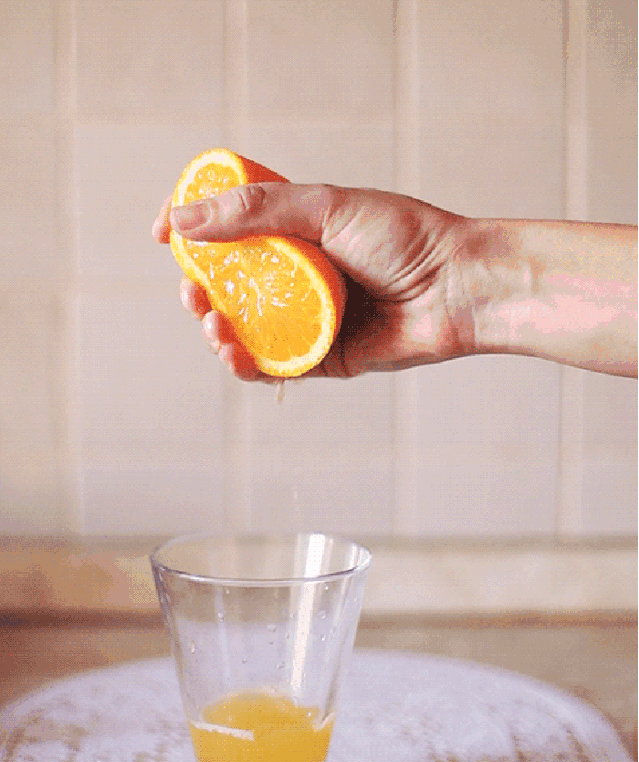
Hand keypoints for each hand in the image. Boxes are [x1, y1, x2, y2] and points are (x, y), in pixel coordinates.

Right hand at [153, 183, 478, 379]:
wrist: (458, 288)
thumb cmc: (404, 239)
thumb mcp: (325, 208)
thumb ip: (257, 211)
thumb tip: (184, 219)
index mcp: (299, 234)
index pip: (231, 232)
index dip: (193, 232)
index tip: (163, 233)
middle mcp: (301, 278)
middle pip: (230, 287)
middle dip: (198, 290)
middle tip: (190, 289)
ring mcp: (310, 320)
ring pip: (245, 331)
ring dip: (215, 330)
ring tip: (210, 321)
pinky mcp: (323, 359)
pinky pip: (273, 366)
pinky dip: (245, 364)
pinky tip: (232, 353)